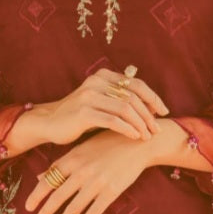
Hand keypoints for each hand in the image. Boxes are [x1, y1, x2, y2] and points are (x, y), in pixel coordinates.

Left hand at [24, 127, 155, 213]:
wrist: (137, 143)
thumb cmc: (107, 144)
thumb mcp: (81, 149)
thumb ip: (61, 164)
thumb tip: (39, 178)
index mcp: (72, 158)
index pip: (48, 180)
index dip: (37, 195)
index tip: (28, 208)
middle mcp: (82, 171)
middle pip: (58, 196)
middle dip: (46, 212)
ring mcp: (97, 182)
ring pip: (74, 207)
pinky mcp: (111, 191)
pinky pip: (93, 212)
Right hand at [32, 68, 170, 145]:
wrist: (48, 123)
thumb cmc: (77, 116)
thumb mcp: (99, 102)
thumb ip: (118, 100)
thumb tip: (149, 107)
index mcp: (103, 76)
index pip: (136, 84)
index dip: (153, 98)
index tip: (164, 112)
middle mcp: (97, 82)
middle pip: (133, 97)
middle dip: (149, 115)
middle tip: (156, 130)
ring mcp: (89, 96)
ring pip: (125, 108)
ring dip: (140, 124)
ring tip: (147, 136)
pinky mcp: (83, 113)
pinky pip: (113, 120)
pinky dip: (127, 129)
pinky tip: (135, 137)